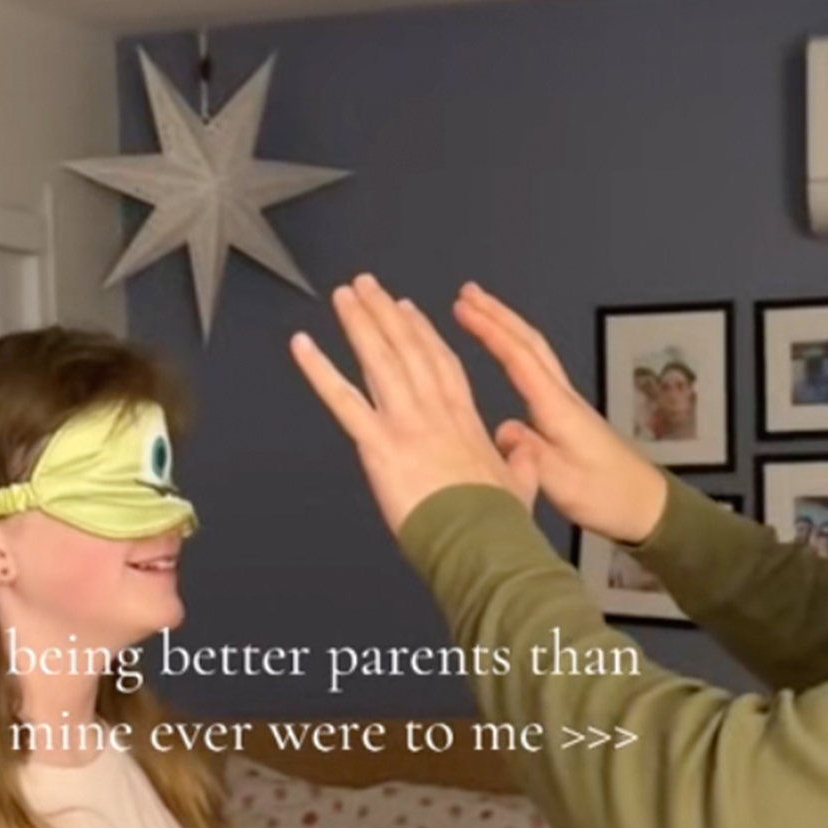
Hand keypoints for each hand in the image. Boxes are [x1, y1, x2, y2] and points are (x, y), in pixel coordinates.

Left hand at [290, 275, 529, 535]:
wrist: (480, 541)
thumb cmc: (497, 523)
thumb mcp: (522, 485)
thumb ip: (520, 461)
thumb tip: (524, 448)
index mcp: (465, 421)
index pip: (440, 364)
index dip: (422, 333)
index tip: (409, 310)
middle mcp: (433, 413)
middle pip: (406, 350)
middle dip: (385, 314)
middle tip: (367, 286)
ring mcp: (405, 425)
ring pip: (379, 361)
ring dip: (359, 324)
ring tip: (343, 296)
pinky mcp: (379, 445)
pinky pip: (342, 401)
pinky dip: (319, 371)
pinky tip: (303, 346)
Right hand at [451, 283, 670, 545]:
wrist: (647, 506)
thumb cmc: (607, 496)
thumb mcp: (561, 481)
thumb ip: (529, 453)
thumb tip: (503, 428)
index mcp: (558, 409)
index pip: (520, 358)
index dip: (490, 330)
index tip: (462, 306)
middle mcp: (564, 398)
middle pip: (530, 344)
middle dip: (498, 315)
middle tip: (468, 291)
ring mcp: (570, 404)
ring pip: (537, 353)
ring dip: (509, 327)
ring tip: (482, 310)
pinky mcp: (572, 416)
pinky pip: (540, 370)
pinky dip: (519, 351)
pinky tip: (509, 355)